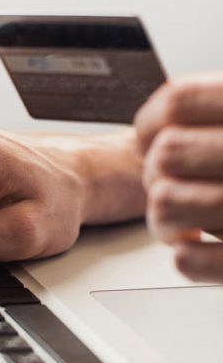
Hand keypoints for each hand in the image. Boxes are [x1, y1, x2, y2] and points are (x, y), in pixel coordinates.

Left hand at [135, 73, 222, 281]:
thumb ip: (213, 115)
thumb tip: (162, 117)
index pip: (178, 102)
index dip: (150, 123)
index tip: (150, 138)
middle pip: (166, 153)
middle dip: (156, 174)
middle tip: (170, 184)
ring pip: (166, 204)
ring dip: (162, 217)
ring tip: (182, 221)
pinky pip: (189, 260)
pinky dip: (185, 256)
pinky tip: (195, 248)